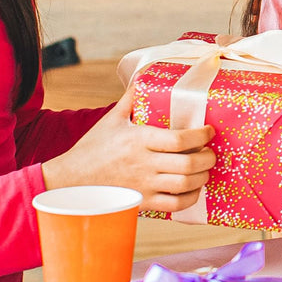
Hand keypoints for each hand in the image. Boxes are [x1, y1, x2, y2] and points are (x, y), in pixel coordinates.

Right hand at [42, 88, 215, 213]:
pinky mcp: (142, 203)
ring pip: (185, 185)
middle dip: (208, 158)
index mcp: (139, 140)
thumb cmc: (92, 148)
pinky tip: (192, 189)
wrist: (71, 181)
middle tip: (211, 152)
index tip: (209, 131)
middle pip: (188, 164)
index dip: (201, 136)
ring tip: (205, 169)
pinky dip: (189, 198)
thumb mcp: (111, 119)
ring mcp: (144, 186)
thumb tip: (141, 75)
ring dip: (202, 177)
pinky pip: (174, 206)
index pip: (180, 139)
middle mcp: (144, 164)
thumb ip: (130, 98)